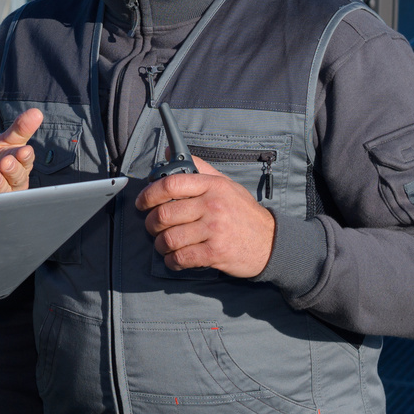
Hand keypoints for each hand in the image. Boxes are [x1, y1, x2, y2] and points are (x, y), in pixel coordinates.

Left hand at [0, 109, 43, 217]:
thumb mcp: (5, 142)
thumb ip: (19, 130)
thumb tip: (36, 112)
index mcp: (20, 166)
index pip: (26, 161)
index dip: (25, 157)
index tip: (23, 151)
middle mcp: (13, 182)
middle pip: (17, 178)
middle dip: (12, 170)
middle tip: (5, 162)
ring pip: (4, 193)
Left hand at [134, 156, 275, 277]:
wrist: (271, 242)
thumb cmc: (243, 213)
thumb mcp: (225, 184)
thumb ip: (198, 168)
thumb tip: (167, 152)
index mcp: (212, 186)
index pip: (171, 185)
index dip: (149, 194)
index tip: (142, 203)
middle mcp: (212, 205)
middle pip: (164, 214)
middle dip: (151, 224)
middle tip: (152, 228)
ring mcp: (214, 230)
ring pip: (169, 238)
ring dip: (160, 245)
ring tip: (163, 245)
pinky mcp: (215, 252)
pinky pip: (181, 258)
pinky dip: (171, 261)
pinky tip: (174, 259)